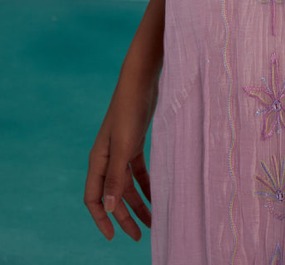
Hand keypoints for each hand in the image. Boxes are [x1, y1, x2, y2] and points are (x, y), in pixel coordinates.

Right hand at [84, 68, 158, 241]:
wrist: (142, 80)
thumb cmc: (130, 110)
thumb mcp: (124, 146)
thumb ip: (117, 177)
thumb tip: (110, 207)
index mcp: (98, 160)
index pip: (93, 198)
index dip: (102, 219)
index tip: (114, 237)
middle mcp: (107, 157)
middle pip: (113, 195)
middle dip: (125, 216)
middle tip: (140, 236)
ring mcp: (121, 150)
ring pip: (127, 185)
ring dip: (139, 202)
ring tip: (154, 220)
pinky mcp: (134, 142)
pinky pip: (138, 171)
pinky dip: (146, 184)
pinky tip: (157, 195)